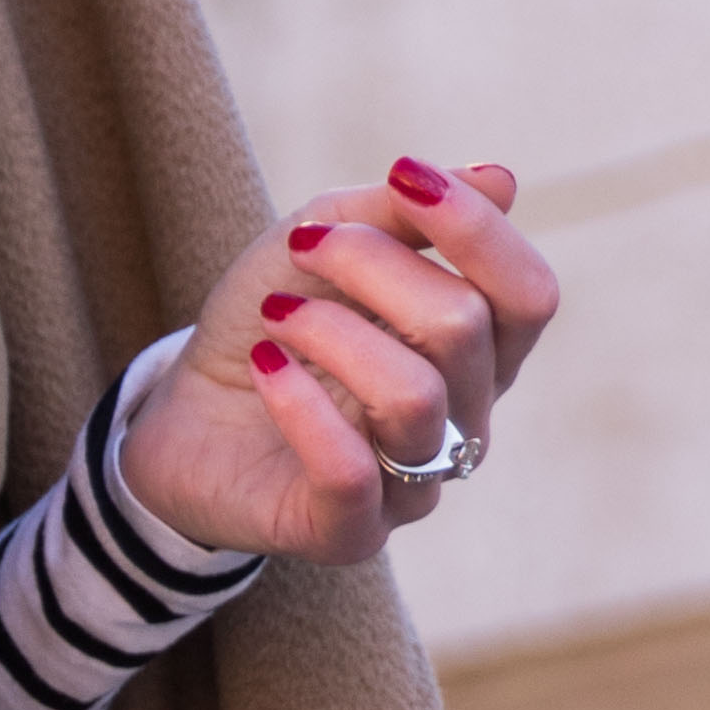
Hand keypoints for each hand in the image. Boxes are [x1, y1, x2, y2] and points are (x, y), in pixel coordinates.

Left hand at [115, 158, 557, 565]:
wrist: (181, 412)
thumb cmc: (270, 323)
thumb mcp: (321, 245)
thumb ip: (400, 216)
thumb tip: (501, 178)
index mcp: (481, 353)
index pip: (528, 295)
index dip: (476, 228)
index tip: (403, 174)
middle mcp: (464, 424)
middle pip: (464, 327)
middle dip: (373, 264)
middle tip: (301, 247)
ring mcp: (413, 487)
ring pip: (413, 396)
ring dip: (331, 331)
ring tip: (276, 315)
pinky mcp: (349, 534)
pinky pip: (352, 471)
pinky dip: (300, 404)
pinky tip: (264, 363)